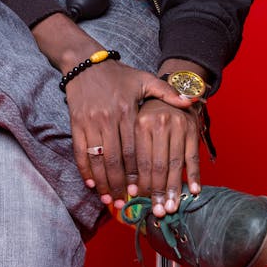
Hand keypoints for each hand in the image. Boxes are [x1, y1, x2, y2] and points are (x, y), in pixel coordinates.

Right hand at [65, 60, 194, 214]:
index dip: (137, 173)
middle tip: (125, 204)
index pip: (133, 150)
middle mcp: (108, 118)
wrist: (86, 63)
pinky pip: (80, 151)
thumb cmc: (119, 75)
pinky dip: (85, 169)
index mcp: (127, 111)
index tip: (142, 190)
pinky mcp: (76, 123)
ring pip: (97, 159)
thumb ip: (167, 93)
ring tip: (110, 200)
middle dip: (120, 185)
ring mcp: (90, 122)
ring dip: (103, 183)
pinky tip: (91, 183)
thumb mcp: (145, 80)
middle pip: (115, 160)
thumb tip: (191, 102)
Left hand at [132, 97, 201, 215]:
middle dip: (157, 191)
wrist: (173, 88)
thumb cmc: (150, 110)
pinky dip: (195, 175)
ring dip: (174, 189)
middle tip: (157, 211)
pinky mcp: (193, 130)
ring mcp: (179, 127)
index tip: (138, 198)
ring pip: (176, 164)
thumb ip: (133, 148)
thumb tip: (130, 186)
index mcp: (141, 123)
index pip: (141, 160)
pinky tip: (194, 191)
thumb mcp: (136, 120)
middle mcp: (160, 124)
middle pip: (158, 165)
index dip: (141, 182)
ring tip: (171, 207)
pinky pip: (193, 157)